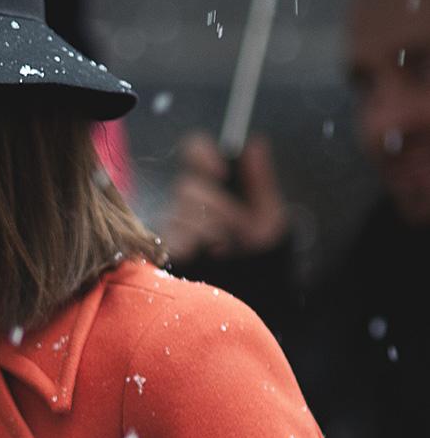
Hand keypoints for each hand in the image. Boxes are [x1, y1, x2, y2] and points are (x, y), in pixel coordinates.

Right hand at [161, 132, 289, 264]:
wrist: (259, 293)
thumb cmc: (264, 255)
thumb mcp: (270, 217)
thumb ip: (261, 181)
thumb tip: (253, 144)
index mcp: (213, 185)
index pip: (193, 151)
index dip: (202, 156)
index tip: (221, 171)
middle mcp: (189, 203)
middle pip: (186, 189)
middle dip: (215, 207)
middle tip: (236, 228)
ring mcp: (175, 229)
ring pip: (177, 215)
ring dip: (206, 230)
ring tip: (225, 248)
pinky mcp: (167, 254)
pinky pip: (167, 241)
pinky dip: (189, 246)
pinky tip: (208, 255)